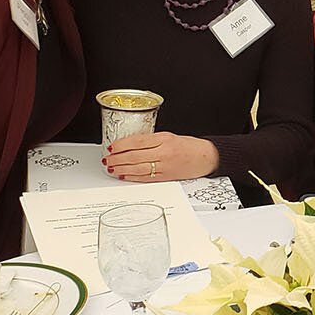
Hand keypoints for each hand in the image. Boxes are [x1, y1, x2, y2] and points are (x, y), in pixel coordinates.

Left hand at [104, 132, 219, 182]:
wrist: (207, 157)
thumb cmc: (189, 146)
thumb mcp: (170, 136)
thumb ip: (152, 140)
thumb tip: (131, 144)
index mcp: (164, 139)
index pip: (138, 141)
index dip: (122, 145)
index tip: (112, 147)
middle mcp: (164, 152)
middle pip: (135, 156)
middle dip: (118, 158)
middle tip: (107, 159)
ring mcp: (165, 166)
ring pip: (138, 168)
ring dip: (122, 168)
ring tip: (112, 168)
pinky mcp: (167, 177)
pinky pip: (146, 178)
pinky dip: (133, 177)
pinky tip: (124, 175)